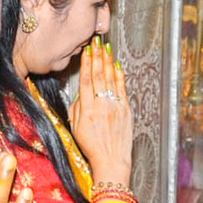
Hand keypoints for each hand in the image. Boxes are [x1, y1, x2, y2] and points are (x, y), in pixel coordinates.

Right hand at [69, 37, 132, 185]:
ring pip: (110, 79)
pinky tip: (117, 66)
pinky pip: (122, 89)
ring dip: (108, 62)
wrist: (111, 160)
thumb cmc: (92, 147)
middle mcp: (102, 105)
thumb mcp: (76, 128)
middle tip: (96, 42)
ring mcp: (115, 106)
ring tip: (106, 49)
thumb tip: (81, 93)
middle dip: (97, 57)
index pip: (86, 80)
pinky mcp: (126, 110)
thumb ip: (77, 108)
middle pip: (98, 75)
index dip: (86, 63)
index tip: (86, 51)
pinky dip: (120, 76)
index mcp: (87, 109)